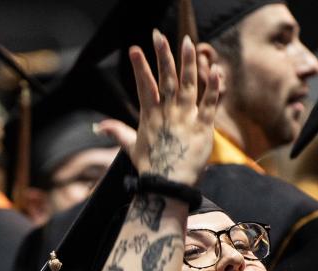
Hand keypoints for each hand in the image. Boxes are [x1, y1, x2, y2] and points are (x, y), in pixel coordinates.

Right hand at [98, 29, 221, 186]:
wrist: (168, 187)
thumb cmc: (151, 169)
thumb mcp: (131, 149)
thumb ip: (118, 133)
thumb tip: (101, 127)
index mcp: (150, 117)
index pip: (145, 86)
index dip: (140, 68)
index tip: (134, 50)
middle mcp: (167, 114)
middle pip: (166, 79)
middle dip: (162, 56)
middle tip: (158, 36)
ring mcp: (186, 119)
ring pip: (188, 85)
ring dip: (188, 63)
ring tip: (187, 43)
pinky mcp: (203, 128)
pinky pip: (210, 103)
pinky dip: (214, 86)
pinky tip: (216, 69)